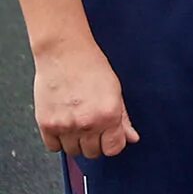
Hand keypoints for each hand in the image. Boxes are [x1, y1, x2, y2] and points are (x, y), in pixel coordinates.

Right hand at [34, 38, 137, 157]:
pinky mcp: (46, 124)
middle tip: (93, 127)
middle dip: (95, 143)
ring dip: (77, 142)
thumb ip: (123, 119)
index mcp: (109, 114)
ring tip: (78, 123)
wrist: (64, 54)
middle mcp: (87, 123)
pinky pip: (54, 148)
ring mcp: (65, 126)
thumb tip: (132, 137)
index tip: (110, 137)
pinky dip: (59, 141)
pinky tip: (64, 125)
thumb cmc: (91, 66)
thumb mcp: (115, 91)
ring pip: (73, 152)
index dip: (112, 143)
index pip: (113, 148)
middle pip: (93, 153)